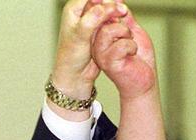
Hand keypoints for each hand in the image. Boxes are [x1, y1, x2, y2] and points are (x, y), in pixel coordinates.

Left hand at [50, 0, 127, 118]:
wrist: (75, 76)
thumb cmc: (72, 57)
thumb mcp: (80, 36)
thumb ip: (92, 19)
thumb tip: (104, 6)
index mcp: (73, 9)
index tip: (116, 4)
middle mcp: (81, 13)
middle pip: (101, 0)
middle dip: (112, 3)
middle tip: (122, 11)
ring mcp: (90, 21)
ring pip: (107, 10)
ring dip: (116, 11)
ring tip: (124, 15)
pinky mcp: (98, 31)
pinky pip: (110, 20)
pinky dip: (117, 20)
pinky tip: (123, 24)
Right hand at [91, 8, 156, 100]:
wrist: (143, 82)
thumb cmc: (138, 59)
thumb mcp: (132, 31)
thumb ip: (124, 17)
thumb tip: (118, 0)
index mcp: (100, 35)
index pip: (98, 14)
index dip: (109, 5)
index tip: (124, 10)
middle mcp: (97, 44)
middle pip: (100, 19)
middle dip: (118, 15)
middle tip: (129, 26)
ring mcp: (101, 54)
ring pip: (108, 30)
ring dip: (126, 33)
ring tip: (131, 43)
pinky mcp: (108, 63)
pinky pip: (120, 44)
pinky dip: (131, 46)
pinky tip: (132, 54)